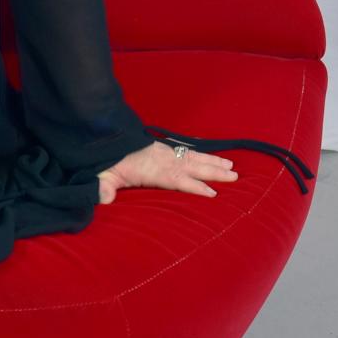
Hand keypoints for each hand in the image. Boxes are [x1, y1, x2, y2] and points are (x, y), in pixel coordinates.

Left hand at [97, 140, 237, 204]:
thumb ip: (103, 187)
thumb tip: (102, 199)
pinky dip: (202, 152)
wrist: (103, 137)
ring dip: (213, 162)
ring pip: (192, 157)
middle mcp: (161, 159)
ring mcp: (164, 152)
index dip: (193, 187)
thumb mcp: (102, 175)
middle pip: (191, 167)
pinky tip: (214, 154)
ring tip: (232, 167)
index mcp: (150, 170)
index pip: (176, 180)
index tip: (212, 194)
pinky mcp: (163, 147)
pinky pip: (186, 149)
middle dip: (213, 172)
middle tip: (234, 177)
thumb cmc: (105, 162)